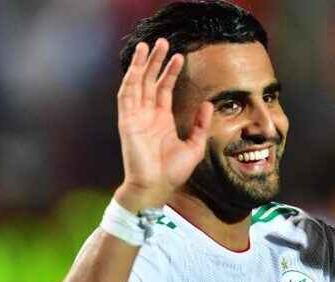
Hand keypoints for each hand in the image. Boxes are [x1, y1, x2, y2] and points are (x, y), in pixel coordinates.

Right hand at [115, 39, 213, 210]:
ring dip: (141, 65)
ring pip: (137, 83)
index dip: (170, 72)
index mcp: (161, 120)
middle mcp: (147, 115)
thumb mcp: (194, 147)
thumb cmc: (172, 173)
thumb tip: (207, 104)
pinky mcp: (127, 121)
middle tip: (162, 42)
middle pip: (149, 81)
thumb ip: (200, 125)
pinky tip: (136, 65)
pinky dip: (130, 79)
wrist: (155, 186)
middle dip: (155, 61)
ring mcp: (135, 117)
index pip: (164, 89)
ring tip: (148, 45)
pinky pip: (126, 95)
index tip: (179, 56)